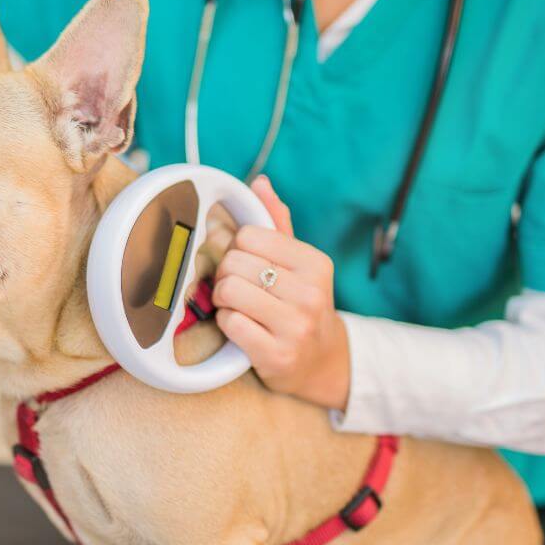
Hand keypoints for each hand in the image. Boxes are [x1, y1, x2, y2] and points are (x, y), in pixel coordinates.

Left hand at [212, 175, 349, 410]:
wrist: (321, 362)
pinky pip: (229, 324)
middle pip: (234, 263)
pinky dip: (226, 325)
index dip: (237, 249)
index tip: (247, 264)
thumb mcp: (298, 263)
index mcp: (316, 263)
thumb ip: (278, 223)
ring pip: (229, 291)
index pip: (249, 236)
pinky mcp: (278, 355)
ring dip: (223, 301)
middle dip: (226, 276)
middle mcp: (311, 294)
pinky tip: (241, 329)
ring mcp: (296, 326)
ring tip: (237, 307)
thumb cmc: (301, 304)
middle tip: (237, 289)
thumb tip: (259, 182)